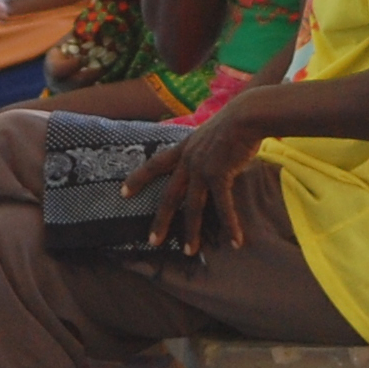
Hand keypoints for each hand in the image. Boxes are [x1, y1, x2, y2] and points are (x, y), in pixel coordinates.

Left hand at [123, 99, 268, 254]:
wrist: (246, 115)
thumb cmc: (233, 123)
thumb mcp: (208, 135)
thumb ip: (203, 149)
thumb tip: (206, 159)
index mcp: (184, 149)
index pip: (155, 165)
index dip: (138, 178)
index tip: (123, 193)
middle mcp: (188, 161)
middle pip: (169, 195)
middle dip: (160, 220)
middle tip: (153, 241)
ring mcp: (201, 169)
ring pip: (192, 207)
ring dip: (191, 231)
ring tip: (189, 252)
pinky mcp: (219, 174)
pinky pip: (223, 206)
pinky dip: (230, 225)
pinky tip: (235, 241)